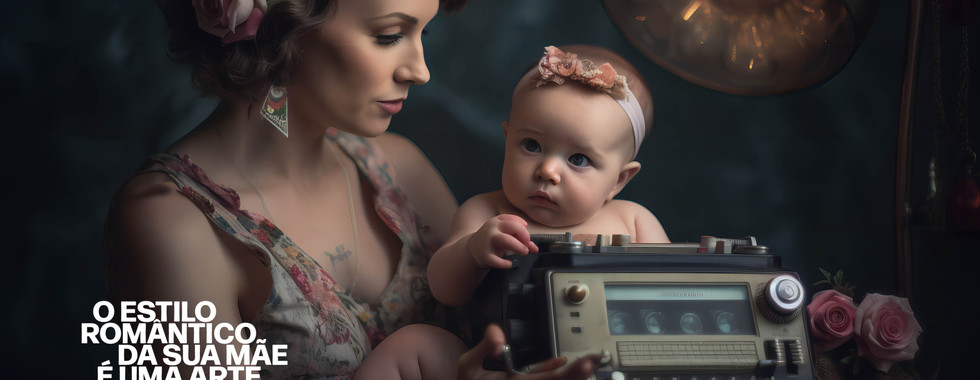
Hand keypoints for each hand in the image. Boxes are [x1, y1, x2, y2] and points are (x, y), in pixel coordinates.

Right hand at [457, 324, 597, 379]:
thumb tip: (497, 334)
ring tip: (587, 363)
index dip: (569, 373)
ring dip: (571, 376)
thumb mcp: (468, 365)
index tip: (584, 363)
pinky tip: (562, 362)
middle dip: (577, 374)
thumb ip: (484, 348)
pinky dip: (554, 373)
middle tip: (593, 361)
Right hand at [467, 214, 538, 268]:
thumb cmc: (493, 240)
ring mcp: (488, 241)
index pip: (514, 220)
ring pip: (506, 240)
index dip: (524, 229)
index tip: (526, 238)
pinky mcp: (485, 255)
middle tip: (527, 245)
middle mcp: (493, 228)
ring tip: (524, 252)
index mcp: (498, 221)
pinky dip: (504, 263)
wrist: (473, 248)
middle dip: (524, 236)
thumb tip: (535, 248)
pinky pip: (496, 260)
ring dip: (518, 246)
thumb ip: (520, 239)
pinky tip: (510, 264)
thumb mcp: (505, 235)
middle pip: (513, 227)